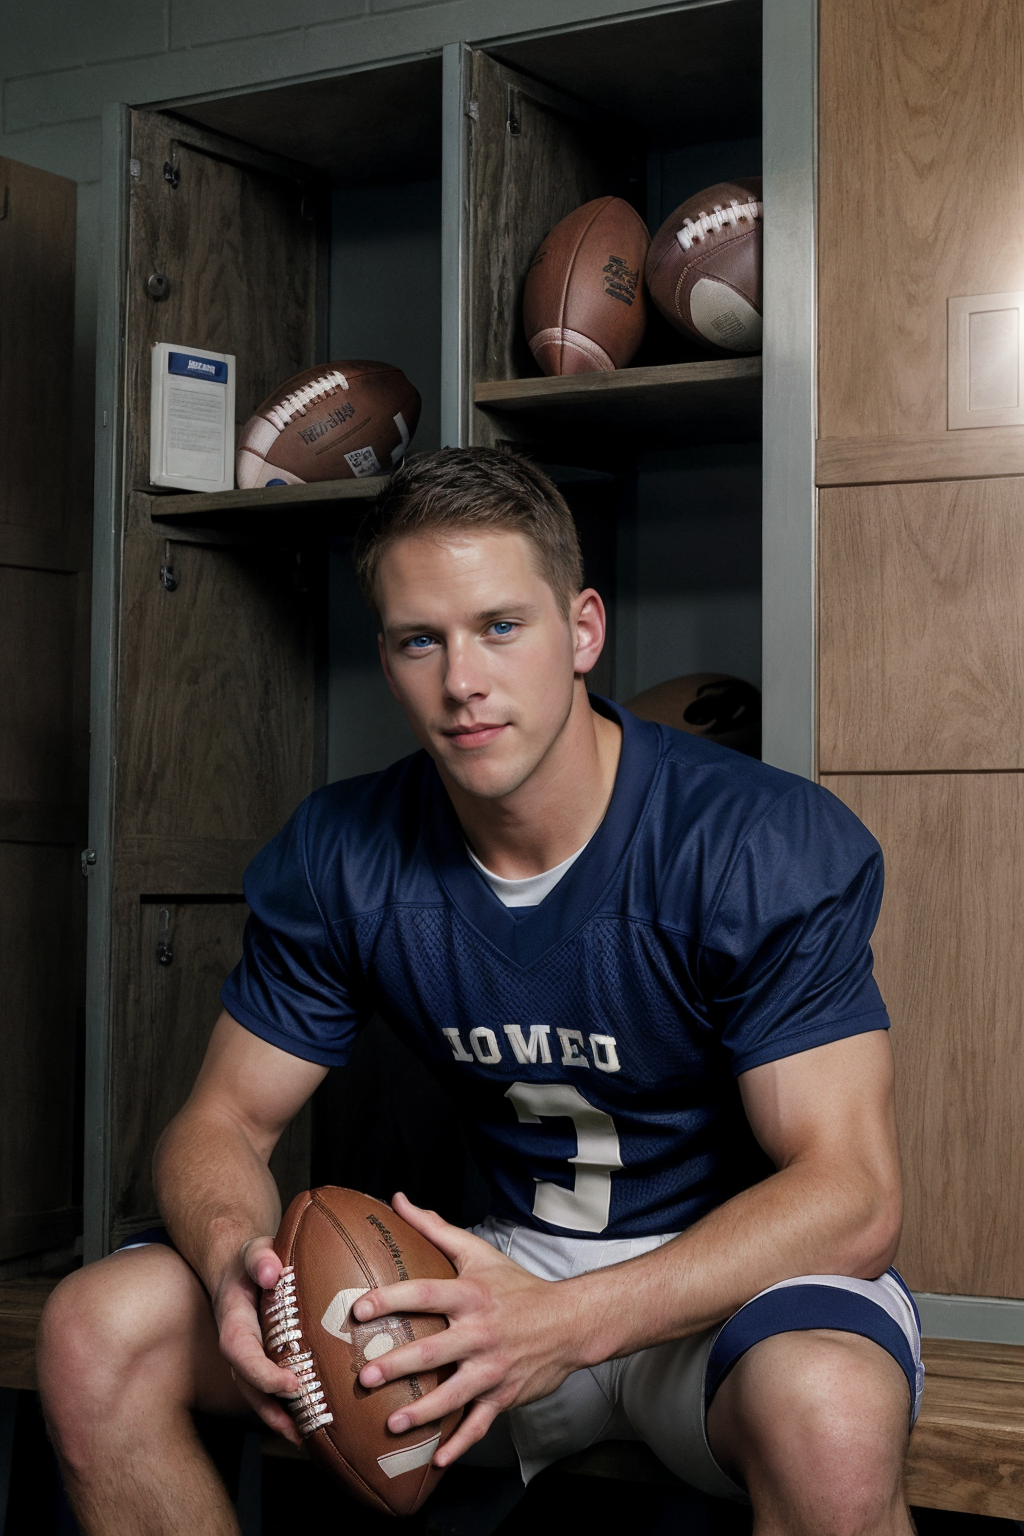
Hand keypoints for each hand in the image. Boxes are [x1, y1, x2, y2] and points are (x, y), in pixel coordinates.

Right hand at [213, 1237, 301, 1443]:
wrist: (241, 1269)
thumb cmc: (253, 1260)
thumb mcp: (254, 1250)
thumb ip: (260, 1258)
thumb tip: (271, 1270)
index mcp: (234, 1323)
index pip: (242, 1354)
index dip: (263, 1374)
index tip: (290, 1385)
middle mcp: (238, 1348)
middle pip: (249, 1386)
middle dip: (272, 1409)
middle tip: (302, 1427)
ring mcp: (248, 1360)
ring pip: (257, 1397)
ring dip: (279, 1419)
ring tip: (307, 1438)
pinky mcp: (261, 1364)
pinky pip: (269, 1392)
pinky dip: (285, 1410)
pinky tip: (309, 1424)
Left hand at [352, 1193, 584, 1464]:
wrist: (569, 1321)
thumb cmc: (516, 1286)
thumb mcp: (478, 1252)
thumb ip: (435, 1228)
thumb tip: (397, 1200)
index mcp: (471, 1295)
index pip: (425, 1293)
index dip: (392, 1299)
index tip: (359, 1308)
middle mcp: (481, 1332)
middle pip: (434, 1349)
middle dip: (399, 1364)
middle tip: (366, 1374)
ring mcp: (493, 1368)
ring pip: (454, 1394)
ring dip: (423, 1411)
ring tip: (391, 1423)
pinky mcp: (504, 1395)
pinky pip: (480, 1424)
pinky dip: (461, 1444)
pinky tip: (437, 1461)